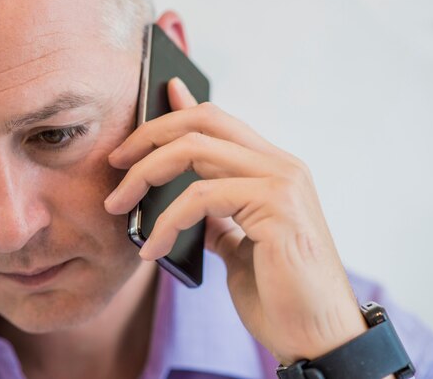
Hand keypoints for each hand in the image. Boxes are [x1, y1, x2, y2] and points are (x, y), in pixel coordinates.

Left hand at [104, 78, 367, 364]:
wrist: (318, 336)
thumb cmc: (278, 292)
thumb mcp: (237, 245)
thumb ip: (216, 213)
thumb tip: (183, 198)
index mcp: (273, 170)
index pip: (219, 121)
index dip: (182, 105)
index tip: (154, 97)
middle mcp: (280, 165)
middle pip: (202, 122)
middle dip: (148, 137)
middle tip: (114, 163)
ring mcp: (281, 181)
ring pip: (194, 150)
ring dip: (144, 176)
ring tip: (118, 207)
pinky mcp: (276, 205)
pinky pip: (201, 197)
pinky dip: (166, 222)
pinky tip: (153, 250)